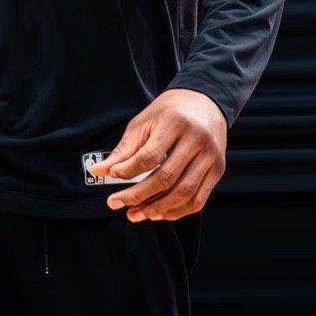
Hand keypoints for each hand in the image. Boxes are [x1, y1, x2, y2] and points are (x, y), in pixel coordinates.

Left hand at [87, 88, 227, 221]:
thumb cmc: (169, 112)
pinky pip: (198, 200)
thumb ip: (124, 149)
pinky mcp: (218, 169)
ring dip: (157, 209)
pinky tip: (159, 213)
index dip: (128, 171)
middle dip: (138, 195)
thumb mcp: (144, 123)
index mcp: (175, 123)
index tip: (111, 179)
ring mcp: (211, 156)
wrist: (204, 102)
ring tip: (136, 214)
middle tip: (117, 204)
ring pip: (184, 193)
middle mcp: (196, 140)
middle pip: (166, 177)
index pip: (149, 156)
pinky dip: (177, 211)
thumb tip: (98, 171)